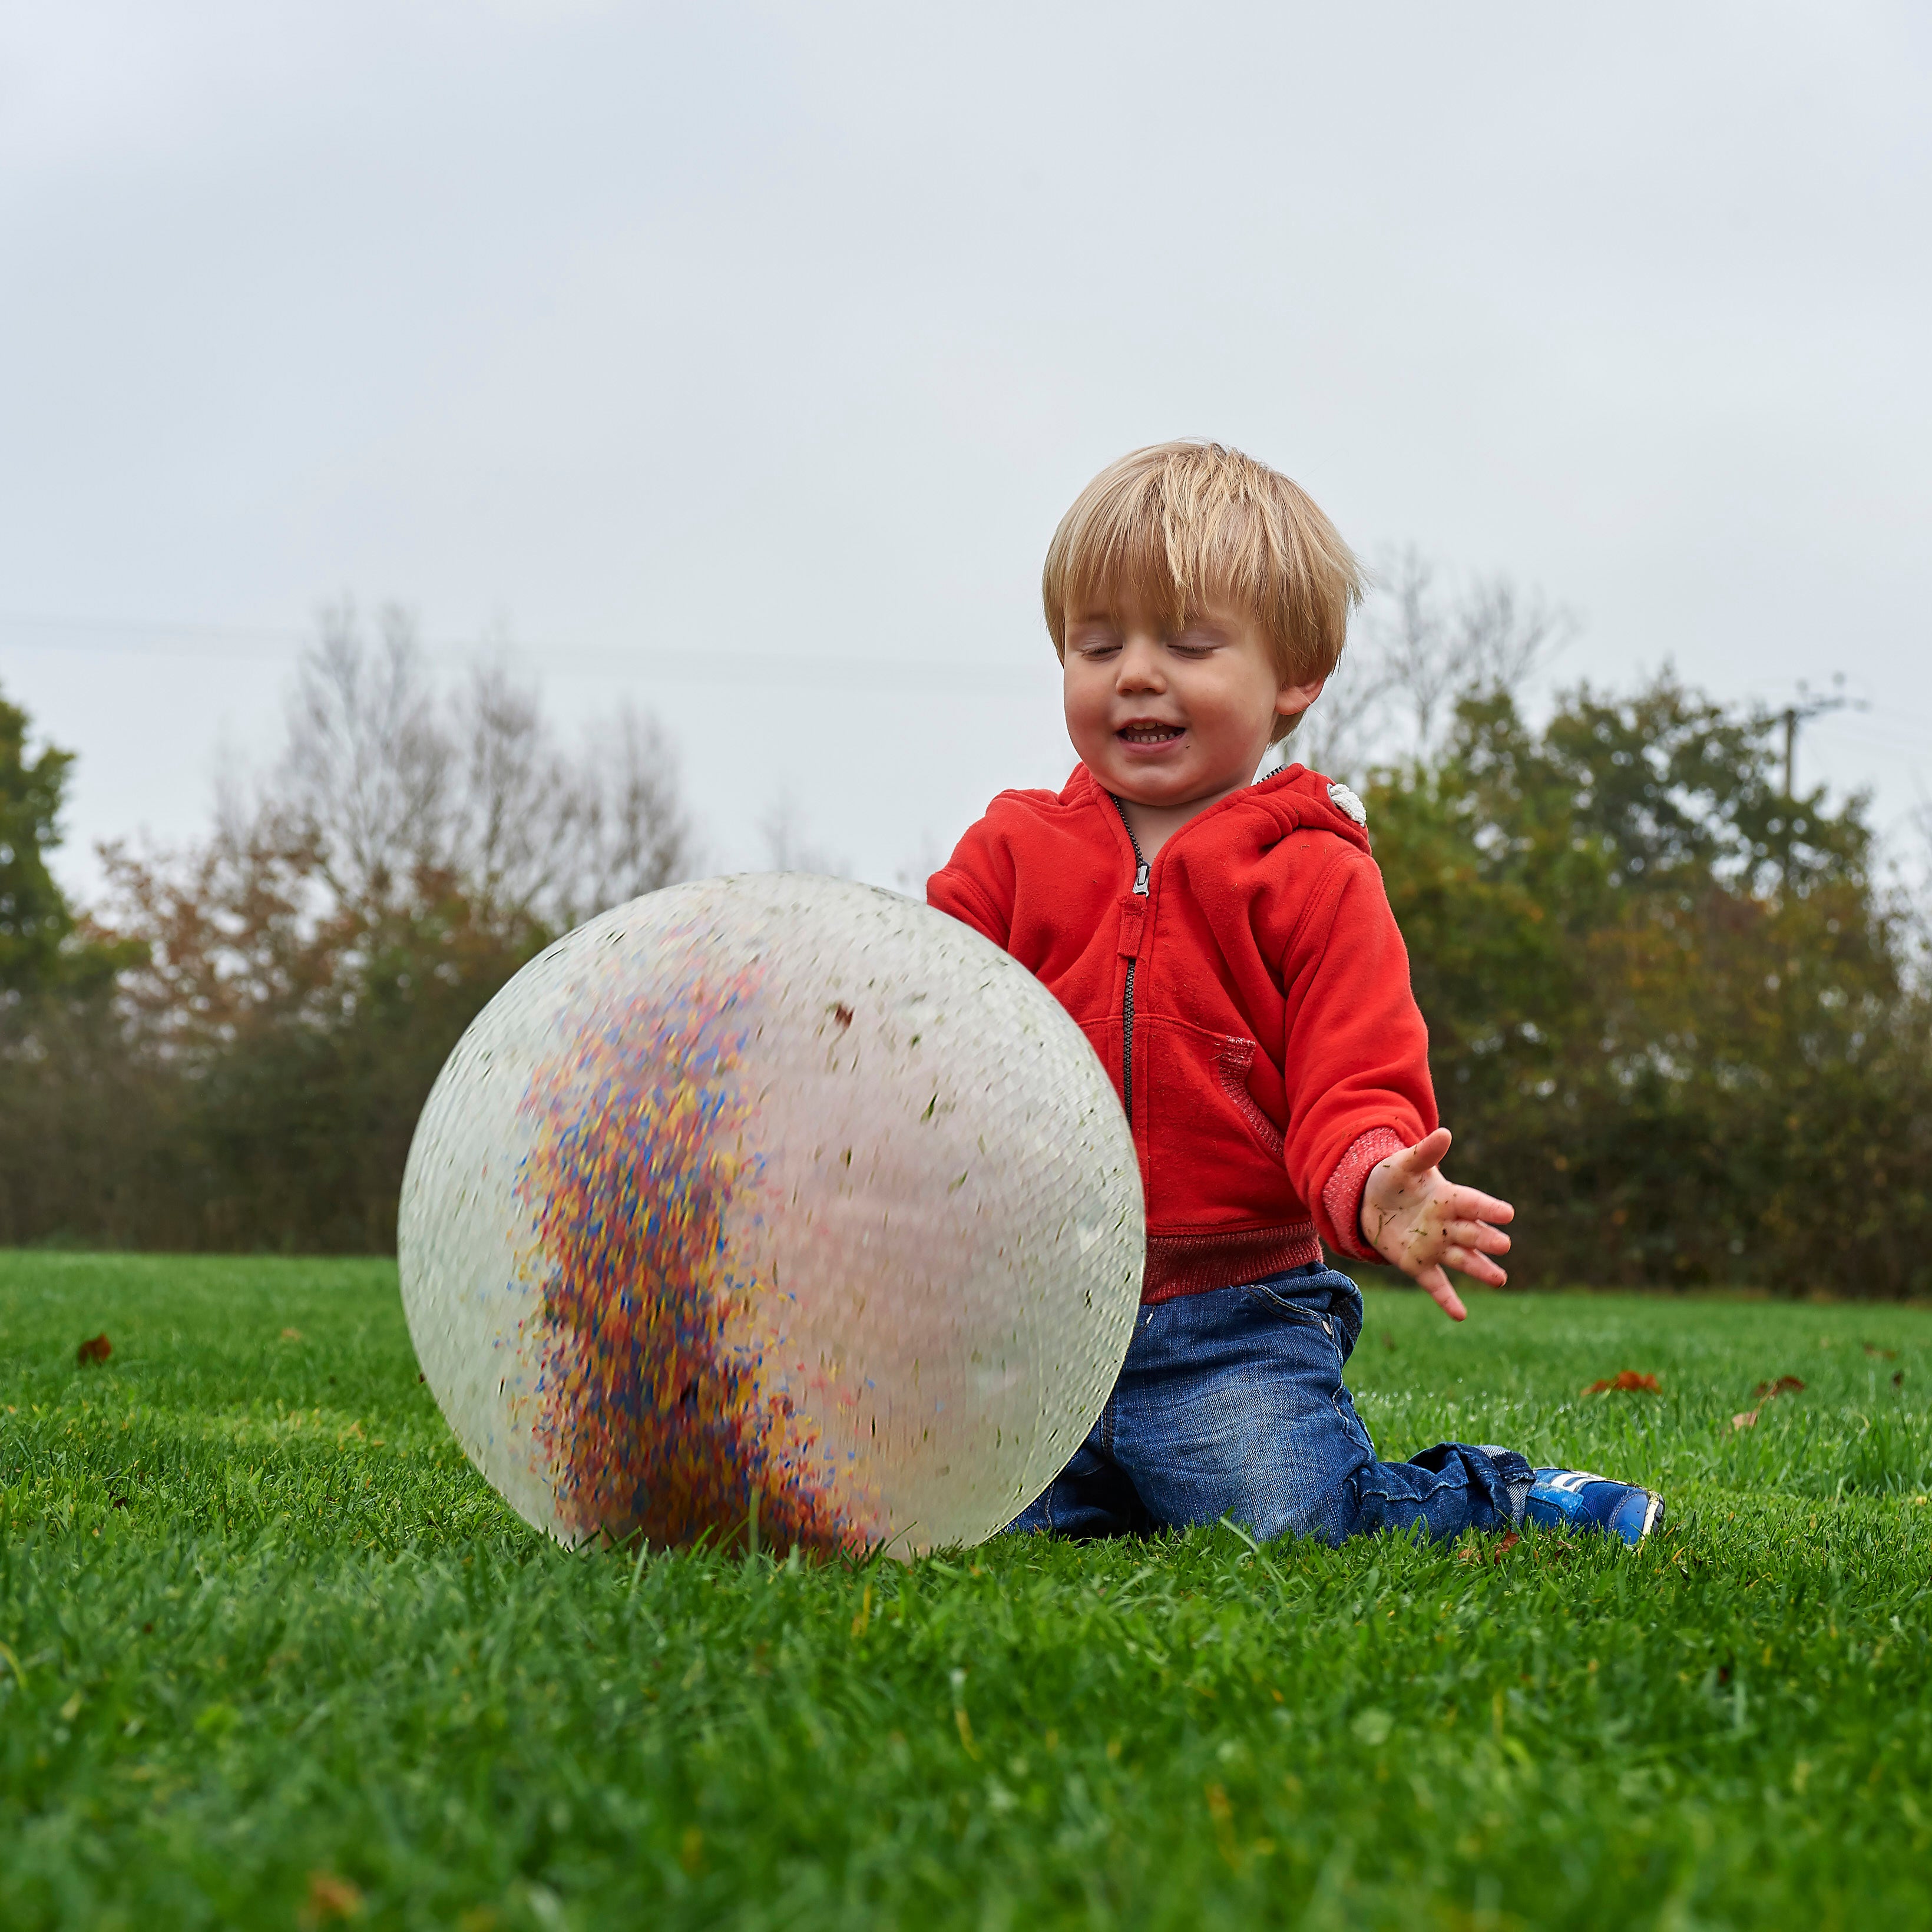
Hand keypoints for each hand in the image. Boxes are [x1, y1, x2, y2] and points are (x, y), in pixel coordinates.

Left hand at [1359, 1127, 1512, 1321]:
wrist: (1369, 1201)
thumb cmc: (1393, 1179)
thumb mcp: (1403, 1164)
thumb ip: (1424, 1153)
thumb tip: (1444, 1132)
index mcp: (1448, 1198)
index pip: (1472, 1203)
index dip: (1488, 1208)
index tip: (1507, 1213)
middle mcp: (1447, 1225)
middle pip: (1470, 1233)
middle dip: (1485, 1239)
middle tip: (1503, 1245)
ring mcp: (1434, 1247)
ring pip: (1461, 1259)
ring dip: (1479, 1269)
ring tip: (1500, 1280)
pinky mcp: (1418, 1265)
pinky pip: (1435, 1284)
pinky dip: (1447, 1299)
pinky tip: (1461, 1315)